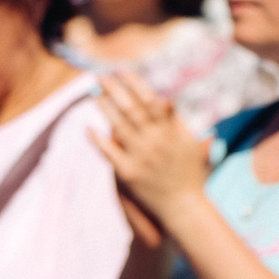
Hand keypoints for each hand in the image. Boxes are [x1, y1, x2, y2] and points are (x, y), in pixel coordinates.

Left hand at [93, 73, 211, 218]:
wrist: (185, 206)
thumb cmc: (189, 173)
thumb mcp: (189, 144)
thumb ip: (176, 121)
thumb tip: (167, 98)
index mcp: (170, 132)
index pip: (150, 100)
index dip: (135, 83)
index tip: (122, 71)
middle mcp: (155, 141)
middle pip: (131, 108)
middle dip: (114, 90)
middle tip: (100, 77)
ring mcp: (140, 157)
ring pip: (118, 126)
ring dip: (104, 108)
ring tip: (94, 95)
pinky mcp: (128, 173)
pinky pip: (108, 152)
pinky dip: (97, 139)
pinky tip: (89, 128)